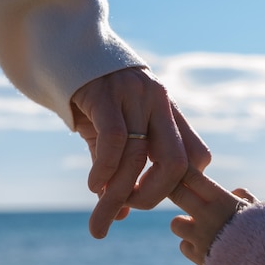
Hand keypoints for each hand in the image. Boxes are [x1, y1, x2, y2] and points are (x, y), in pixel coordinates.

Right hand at [71, 67, 210, 237]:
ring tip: (103, 214)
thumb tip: (119, 215)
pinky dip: (105, 170)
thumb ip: (120, 171)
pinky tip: (94, 185)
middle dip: (154, 196)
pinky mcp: (105, 93)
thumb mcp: (114, 132)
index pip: (198, 156)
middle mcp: (158, 102)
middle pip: (177, 163)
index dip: (180, 186)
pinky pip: (114, 140)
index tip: (149, 196)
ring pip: (138, 157)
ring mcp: (134, 95)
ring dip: (119, 194)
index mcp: (169, 112)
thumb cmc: (92, 98)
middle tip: (129, 206)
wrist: (67, 49)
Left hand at [169, 168, 256, 264]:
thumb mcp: (260, 209)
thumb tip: (235, 193)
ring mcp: (200, 237)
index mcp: (222, 200)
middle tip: (177, 191)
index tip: (182, 171)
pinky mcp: (199, 257)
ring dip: (184, 223)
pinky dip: (192, 246)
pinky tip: (206, 247)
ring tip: (197, 227)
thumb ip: (245, 197)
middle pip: (176, 194)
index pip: (193, 177)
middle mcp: (207, 215)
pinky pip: (185, 246)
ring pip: (176, 223)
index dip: (184, 172)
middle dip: (173, 190)